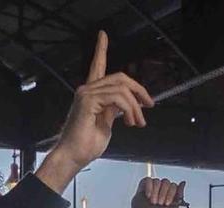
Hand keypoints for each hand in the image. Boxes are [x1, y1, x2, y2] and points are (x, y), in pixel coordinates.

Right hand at [48, 33, 152, 175]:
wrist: (73, 157)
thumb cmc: (86, 145)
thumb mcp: (107, 124)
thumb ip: (114, 110)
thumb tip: (126, 104)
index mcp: (91, 94)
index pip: (97, 65)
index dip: (100, 49)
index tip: (103, 34)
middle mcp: (87, 89)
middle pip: (120, 77)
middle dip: (139, 90)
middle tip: (149, 105)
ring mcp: (86, 93)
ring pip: (122, 89)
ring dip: (135, 107)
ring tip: (138, 123)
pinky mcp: (88, 101)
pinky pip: (117, 97)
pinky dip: (129, 109)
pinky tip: (130, 122)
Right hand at [131, 176, 185, 207]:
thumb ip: (179, 196)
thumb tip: (183, 182)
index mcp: (171, 191)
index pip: (174, 186)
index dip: (170, 194)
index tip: (167, 203)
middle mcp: (163, 186)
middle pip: (166, 182)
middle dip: (163, 194)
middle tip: (159, 203)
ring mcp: (155, 183)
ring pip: (157, 182)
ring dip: (155, 193)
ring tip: (153, 202)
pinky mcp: (146, 182)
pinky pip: (149, 180)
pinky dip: (149, 188)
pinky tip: (148, 195)